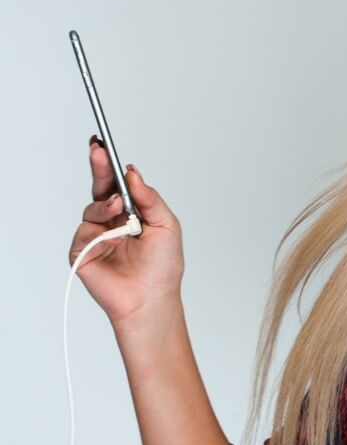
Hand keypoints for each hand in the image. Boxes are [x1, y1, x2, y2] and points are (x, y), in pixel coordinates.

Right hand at [69, 137, 185, 327]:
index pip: (117, 185)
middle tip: (98, 151)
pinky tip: (113, 238)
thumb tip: (132, 172)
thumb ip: (150, 197)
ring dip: (107, 205)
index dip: (109, 165)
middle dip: (99, 168)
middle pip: (100, 189)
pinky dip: (99, 232)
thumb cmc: (163, 267)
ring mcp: (97, 236)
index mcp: (132, 214)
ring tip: (120, 210)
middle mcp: (113, 222)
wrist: (151, 299)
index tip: (103, 145)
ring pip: (92, 208)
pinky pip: (84, 232)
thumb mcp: (166, 225)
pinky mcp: (82, 252)